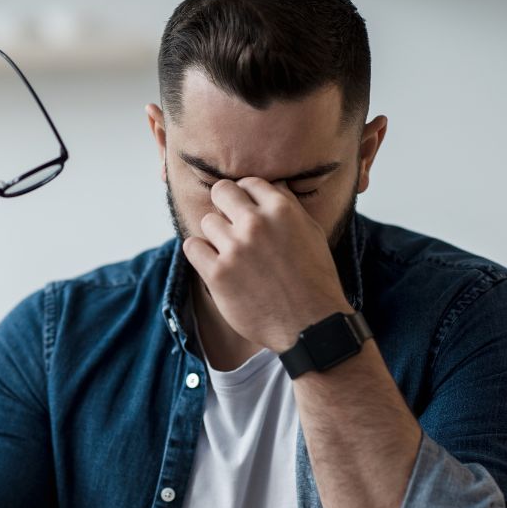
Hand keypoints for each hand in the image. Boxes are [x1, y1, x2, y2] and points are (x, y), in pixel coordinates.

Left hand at [182, 178, 351, 351]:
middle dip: (225, 205)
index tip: (246, 210)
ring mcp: (235, 249)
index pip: (249, 183)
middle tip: (231, 225)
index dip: (246, 196)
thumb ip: (289, 206)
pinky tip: (213, 263)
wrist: (310, 325)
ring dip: (216, 235)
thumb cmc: (314, 280)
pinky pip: (192, 247)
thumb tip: (273, 184)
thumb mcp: (311, 233)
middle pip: (221, 192)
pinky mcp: (218, 274)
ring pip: (207, 221)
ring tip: (231, 253)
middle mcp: (256, 224)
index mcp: (282, 210)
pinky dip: (200, 253)